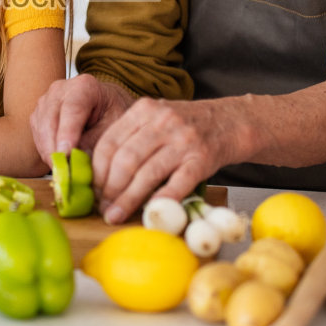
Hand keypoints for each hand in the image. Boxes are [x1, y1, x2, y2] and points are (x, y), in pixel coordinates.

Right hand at [28, 75, 131, 163]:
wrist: (106, 106)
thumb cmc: (113, 115)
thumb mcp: (114, 128)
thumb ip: (96, 143)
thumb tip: (75, 162)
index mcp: (84, 86)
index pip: (72, 108)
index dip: (67, 132)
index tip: (66, 154)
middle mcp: (60, 89)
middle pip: (51, 118)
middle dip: (55, 147)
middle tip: (63, 173)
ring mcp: (46, 100)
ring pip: (41, 128)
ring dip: (49, 151)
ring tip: (63, 172)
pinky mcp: (39, 114)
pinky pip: (37, 134)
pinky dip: (45, 151)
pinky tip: (59, 163)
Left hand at [91, 98, 238, 224]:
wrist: (233, 121)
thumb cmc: (188, 125)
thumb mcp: (157, 118)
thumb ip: (132, 136)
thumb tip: (101, 171)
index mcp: (144, 110)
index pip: (109, 142)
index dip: (97, 171)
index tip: (92, 190)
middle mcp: (162, 122)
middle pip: (124, 160)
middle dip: (109, 189)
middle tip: (102, 207)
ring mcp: (183, 140)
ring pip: (146, 174)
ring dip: (127, 200)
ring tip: (115, 215)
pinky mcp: (202, 158)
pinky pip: (177, 184)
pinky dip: (161, 201)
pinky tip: (149, 214)